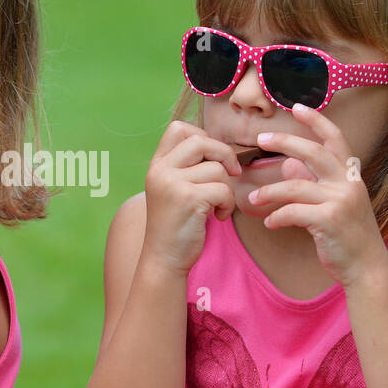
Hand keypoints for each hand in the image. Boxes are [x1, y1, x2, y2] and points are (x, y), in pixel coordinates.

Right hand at [141, 120, 240, 274]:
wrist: (164, 258)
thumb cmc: (176, 225)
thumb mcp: (173, 189)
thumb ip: (187, 167)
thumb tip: (221, 149)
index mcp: (157, 165)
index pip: (178, 128)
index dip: (203, 136)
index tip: (212, 158)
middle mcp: (160, 170)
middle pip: (201, 140)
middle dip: (224, 155)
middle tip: (231, 173)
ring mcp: (172, 183)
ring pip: (217, 168)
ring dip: (227, 188)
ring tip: (218, 206)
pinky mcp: (187, 199)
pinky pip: (223, 189)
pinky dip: (227, 204)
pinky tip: (218, 217)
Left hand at [246, 103, 387, 288]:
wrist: (367, 269)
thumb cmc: (347, 236)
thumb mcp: (335, 204)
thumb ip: (315, 182)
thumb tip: (290, 163)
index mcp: (351, 176)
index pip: (335, 139)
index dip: (317, 121)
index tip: (298, 106)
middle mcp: (349, 184)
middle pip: (314, 152)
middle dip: (285, 141)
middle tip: (260, 138)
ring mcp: (341, 201)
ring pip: (295, 186)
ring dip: (269, 191)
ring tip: (253, 198)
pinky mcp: (329, 221)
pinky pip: (293, 212)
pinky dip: (277, 216)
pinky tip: (269, 222)